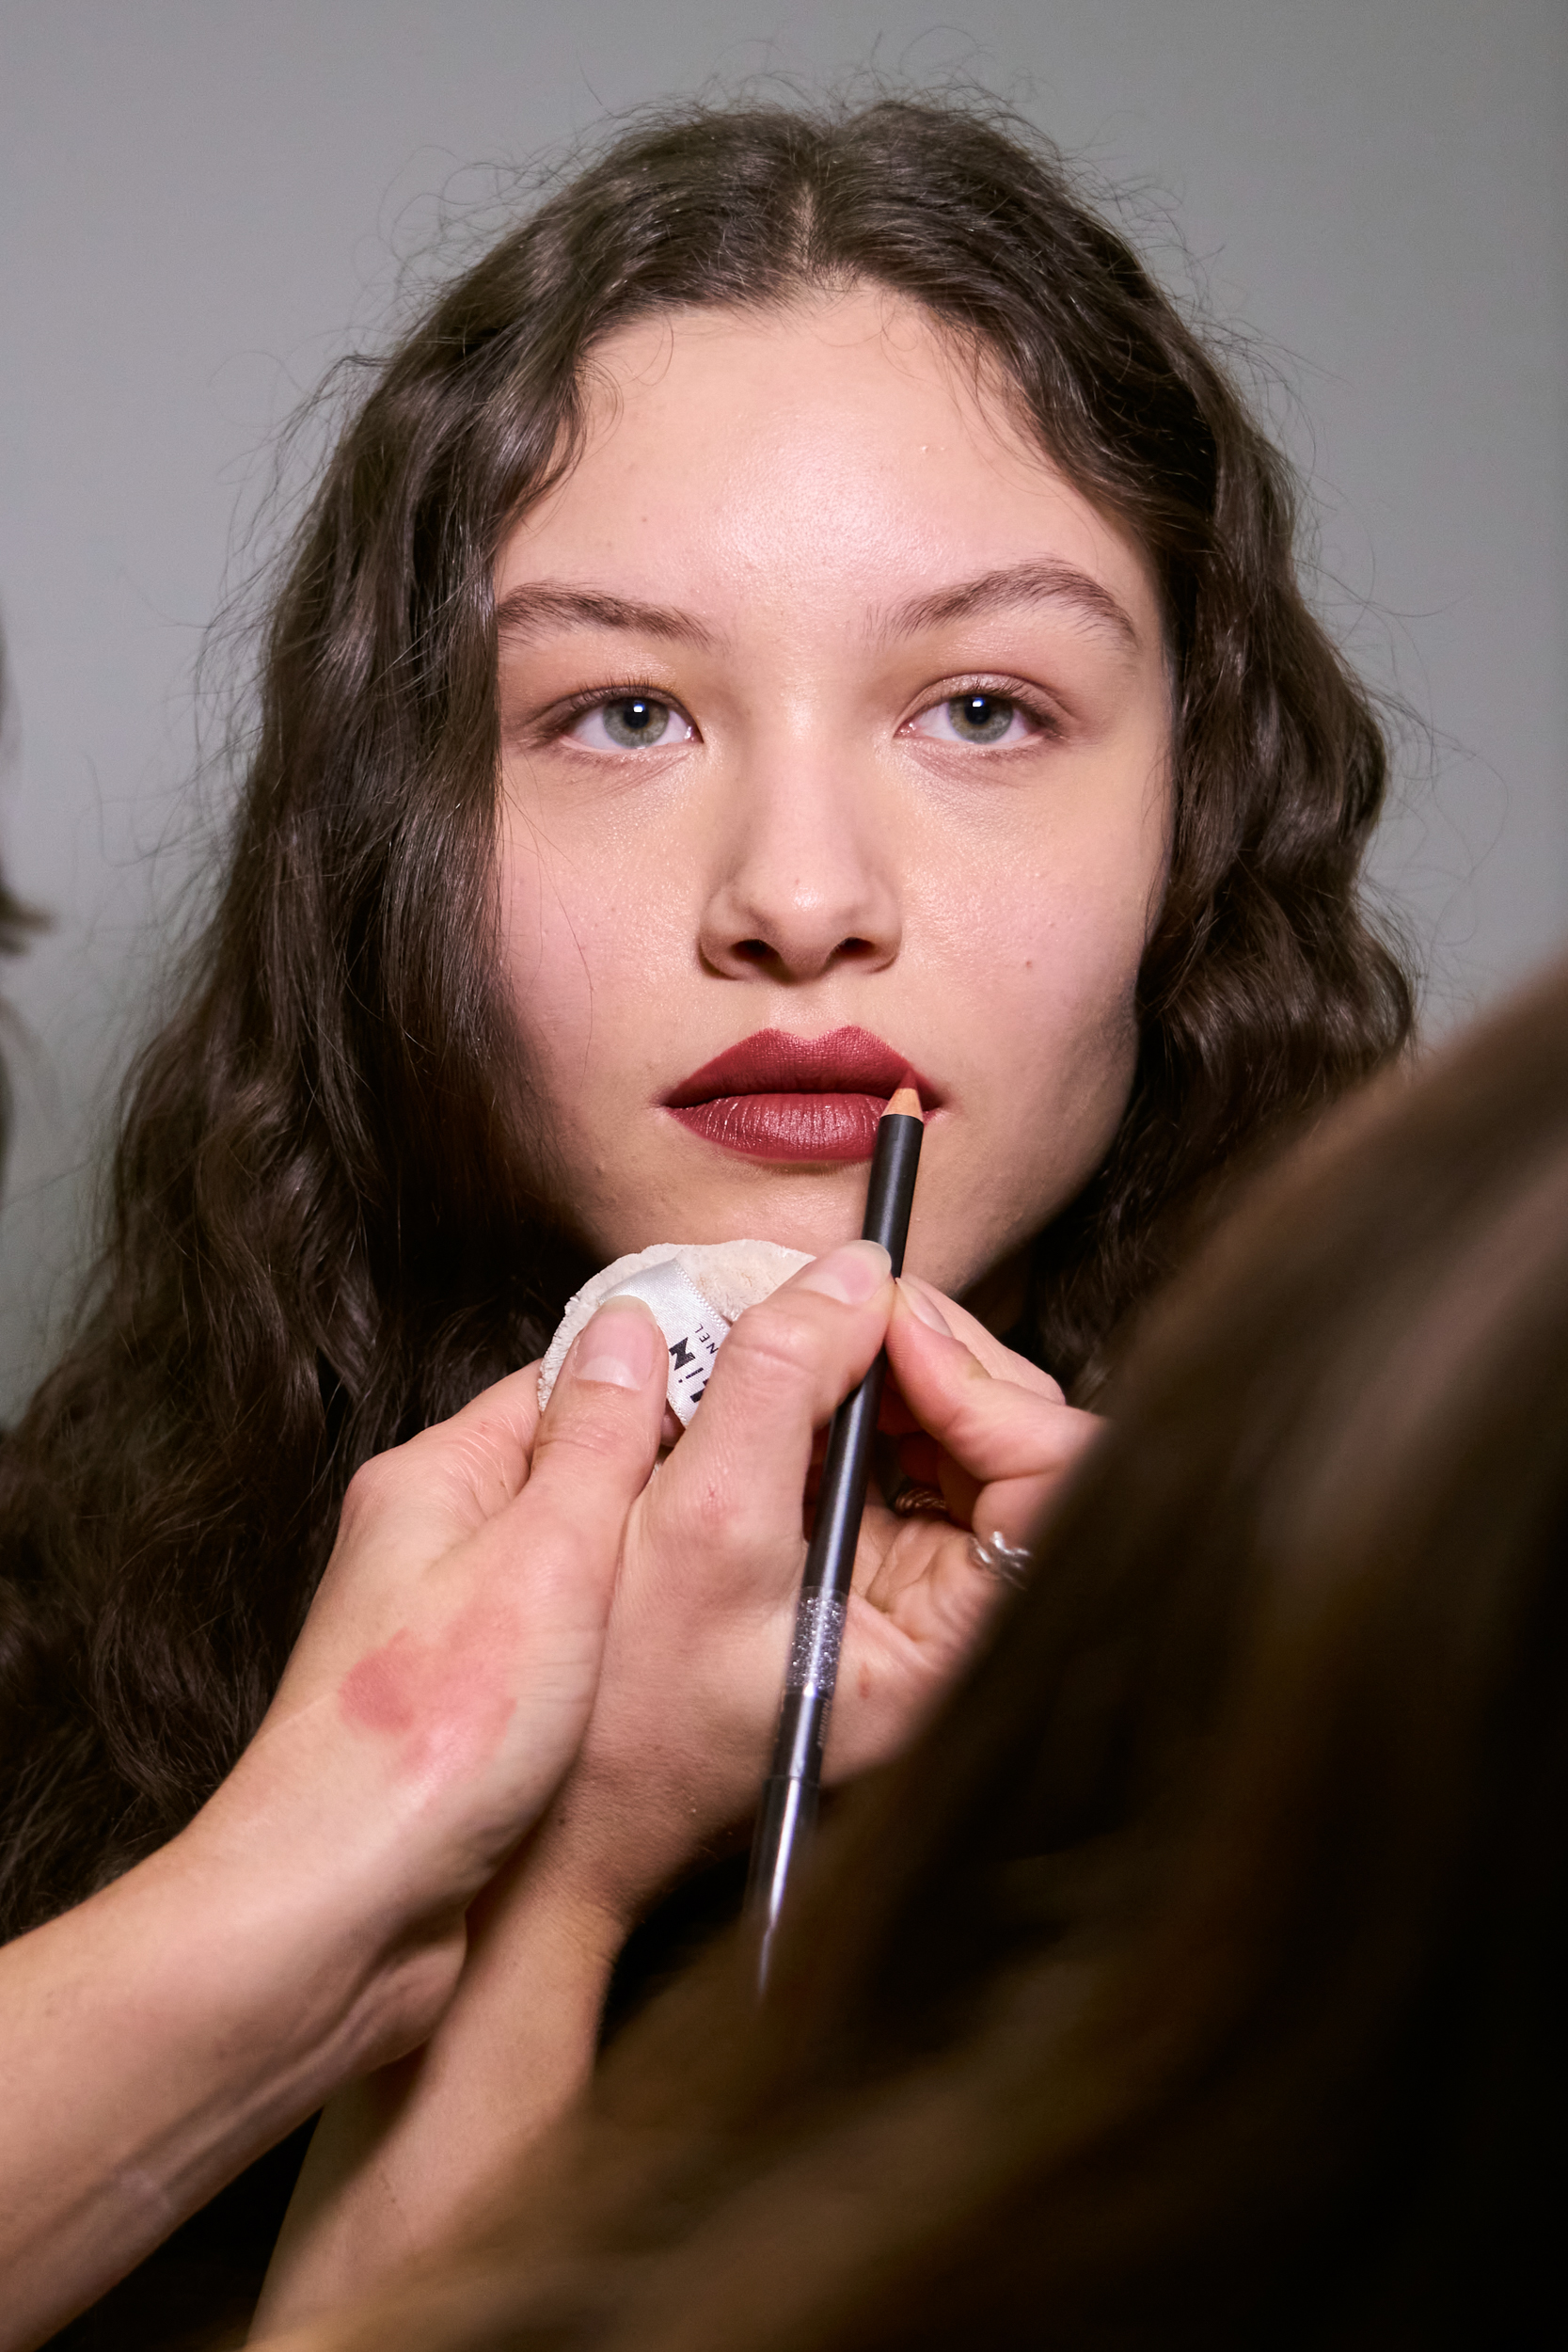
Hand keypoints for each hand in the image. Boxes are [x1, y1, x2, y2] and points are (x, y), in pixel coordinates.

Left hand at [0, 1304, 669, 2347]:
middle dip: (668, 1478)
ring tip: (743, 1574)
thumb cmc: (432, 1739)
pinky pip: (563, 1648)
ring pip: (574, 1565)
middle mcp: (429, 1544)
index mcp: (437, 1480)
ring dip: (648, 1568)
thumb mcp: (546, 1557)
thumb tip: (634, 1324)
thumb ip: (599, 1441)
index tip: (761, 1381)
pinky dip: (620, 1647)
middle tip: (778, 1484)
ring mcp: (445, 1633)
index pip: (566, 1385)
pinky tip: (671, 1669)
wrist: (343, 1913)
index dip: (671, 1378)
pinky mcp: (467, 1716)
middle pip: (574, 1473)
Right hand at [526, 1245, 1100, 1929]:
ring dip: (874, 1361)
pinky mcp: (851, 1562)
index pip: (1054, 1480)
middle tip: (835, 1303)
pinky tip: (769, 1379)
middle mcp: (951, 1617)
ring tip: (791, 1329)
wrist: (557, 1821)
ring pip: (945, 1430)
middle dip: (928, 1350)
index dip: (985, 1383)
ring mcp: (906, 1587)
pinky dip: (829, 1393)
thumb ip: (776, 1386)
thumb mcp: (696, 1527)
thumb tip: (849, 1275)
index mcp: (954, 1648)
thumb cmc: (626, 1721)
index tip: (887, 1324)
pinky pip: (878, 1447)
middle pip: (1007, 1436)